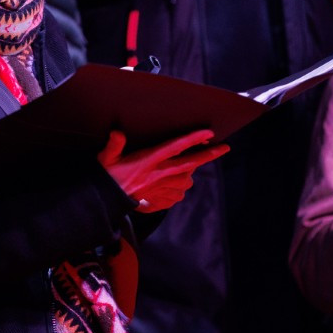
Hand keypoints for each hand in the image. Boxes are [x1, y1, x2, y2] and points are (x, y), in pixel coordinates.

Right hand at [99, 129, 227, 212]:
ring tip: (187, 165)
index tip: (208, 133)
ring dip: (190, 172)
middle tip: (225, 147)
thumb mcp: (107, 157)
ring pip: (187, 179)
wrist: (108, 201)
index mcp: (148, 160)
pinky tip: (172, 183)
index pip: (175, 147)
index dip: (192, 139)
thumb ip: (114, 144)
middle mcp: (159, 174)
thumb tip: (117, 132)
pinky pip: (179, 194)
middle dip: (209, 155)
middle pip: (190, 163)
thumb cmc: (109, 175)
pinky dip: (179, 188)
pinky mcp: (163, 199)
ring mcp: (162, 188)